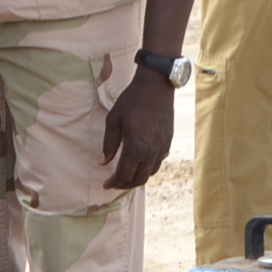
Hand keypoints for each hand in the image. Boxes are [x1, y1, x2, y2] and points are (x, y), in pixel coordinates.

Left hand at [102, 70, 176, 191]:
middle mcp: (151, 150)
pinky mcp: (168, 141)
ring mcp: (162, 147)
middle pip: (139, 179)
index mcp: (136, 146)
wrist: (156, 87)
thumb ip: (108, 144)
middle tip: (114, 184)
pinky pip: (158, 162)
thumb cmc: (131, 101)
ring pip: (150, 172)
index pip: (125, 174)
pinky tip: (139, 163)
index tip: (105, 185)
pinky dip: (148, 168)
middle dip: (125, 185)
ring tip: (125, 176)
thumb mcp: (113, 120)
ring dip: (137, 178)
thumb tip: (102, 162)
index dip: (114, 183)